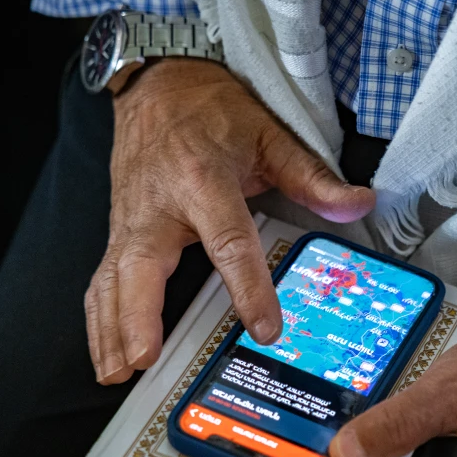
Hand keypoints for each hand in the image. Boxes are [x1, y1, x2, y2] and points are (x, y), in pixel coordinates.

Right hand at [86, 59, 374, 383]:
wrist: (158, 84)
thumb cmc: (211, 109)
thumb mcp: (269, 134)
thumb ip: (311, 177)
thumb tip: (358, 204)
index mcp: (202, 180)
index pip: (228, 242)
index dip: (248, 287)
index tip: (265, 328)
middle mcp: (158, 205)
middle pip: (141, 268)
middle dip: (138, 316)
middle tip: (143, 358)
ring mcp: (130, 220)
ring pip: (110, 281)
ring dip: (110, 330)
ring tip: (118, 373)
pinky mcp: (117, 231)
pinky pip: (101, 279)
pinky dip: (99, 318)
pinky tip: (106, 351)